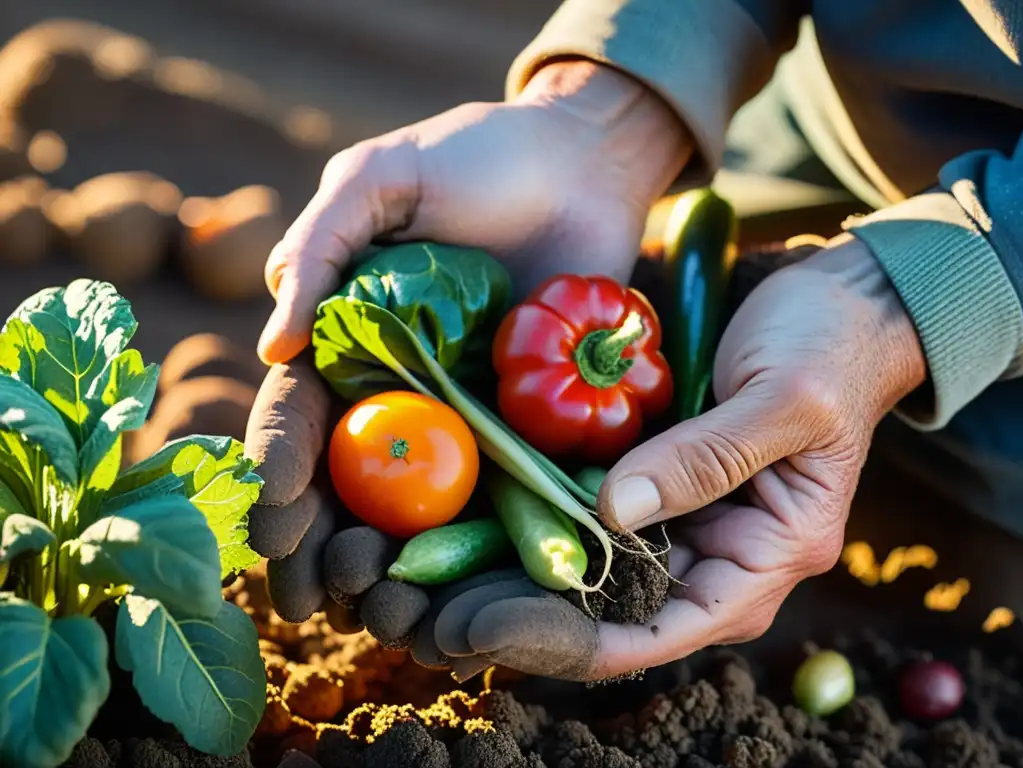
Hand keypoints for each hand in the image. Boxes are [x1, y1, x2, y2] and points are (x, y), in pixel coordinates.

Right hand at [244, 59, 688, 629]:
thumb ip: (318, 248)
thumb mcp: (381, 180)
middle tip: (325, 596)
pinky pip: (498, 497)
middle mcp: (397, 393)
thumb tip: (273, 345)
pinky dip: (480, 552)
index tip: (272, 526)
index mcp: (346, 342)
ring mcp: (463, 417)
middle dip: (325, 549)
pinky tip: (465, 601)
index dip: (277, 477)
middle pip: (348, 488)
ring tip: (388, 612)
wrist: (584, 162)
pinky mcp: (527, 426)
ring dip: (393, 569)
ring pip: (415, 511)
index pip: (297, 423)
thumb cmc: (477, 155)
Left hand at [432, 239, 927, 680]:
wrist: (846, 301)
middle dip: (545, 618)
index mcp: (775, 552)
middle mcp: (731, 553)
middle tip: (454, 616)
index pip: (673, 626)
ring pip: (609, 570)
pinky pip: (607, 516)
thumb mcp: (782, 399)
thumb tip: (614, 512)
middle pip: (629, 611)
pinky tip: (496, 520)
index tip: (505, 633)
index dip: (587, 641)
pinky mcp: (671, 480)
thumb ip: (707, 457)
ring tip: (455, 584)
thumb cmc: (831, 346)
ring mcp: (698, 518)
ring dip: (539, 578)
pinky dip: (556, 521)